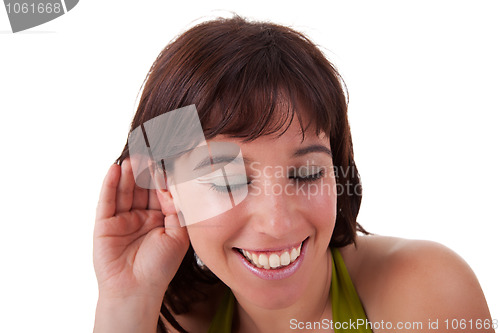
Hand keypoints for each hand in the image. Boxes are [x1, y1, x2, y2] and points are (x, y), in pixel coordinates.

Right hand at [93, 159, 188, 299]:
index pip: (161, 192)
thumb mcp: (178, 235)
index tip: (168, 159)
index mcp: (160, 218)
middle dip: (145, 171)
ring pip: (125, 190)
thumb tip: (169, 186)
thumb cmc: (160, 267)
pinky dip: (110, 184)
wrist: (137, 290)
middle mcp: (141, 215)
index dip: (163, 177)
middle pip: (142, 187)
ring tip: (134, 157)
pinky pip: (107, 200)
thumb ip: (176, 209)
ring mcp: (122, 218)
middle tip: (149, 152)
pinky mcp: (105, 223)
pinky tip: (115, 169)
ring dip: (128, 173)